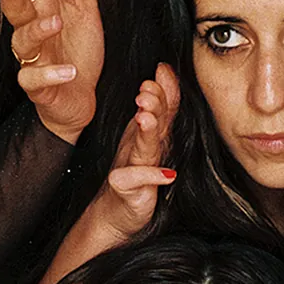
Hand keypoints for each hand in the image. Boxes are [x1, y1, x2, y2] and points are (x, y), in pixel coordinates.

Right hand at [0, 0, 103, 144]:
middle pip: (14, 9)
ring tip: (56, 22)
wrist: (80, 95)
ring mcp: (32, 59)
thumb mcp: (83, 4)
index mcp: (40, 8)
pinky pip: (35, 80)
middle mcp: (30, 31)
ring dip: (37, 31)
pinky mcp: (39, 87)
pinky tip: (68, 70)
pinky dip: (51, 75)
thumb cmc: (77, 48)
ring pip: (23, 43)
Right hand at [95, 63, 179, 238]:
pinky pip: (136, 181)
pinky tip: (168, 174)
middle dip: (149, 104)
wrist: (115, 213)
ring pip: (140, 147)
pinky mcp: (127, 189)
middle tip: (148, 89)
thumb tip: (166, 71)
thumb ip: (164, 107)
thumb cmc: (136, 174)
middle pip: (147, 123)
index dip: (160, 91)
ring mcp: (130, 166)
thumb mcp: (153, 138)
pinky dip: (151, 176)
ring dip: (144, 132)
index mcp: (144, 134)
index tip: (162, 70)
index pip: (157, 109)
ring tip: (146, 118)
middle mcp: (137, 147)